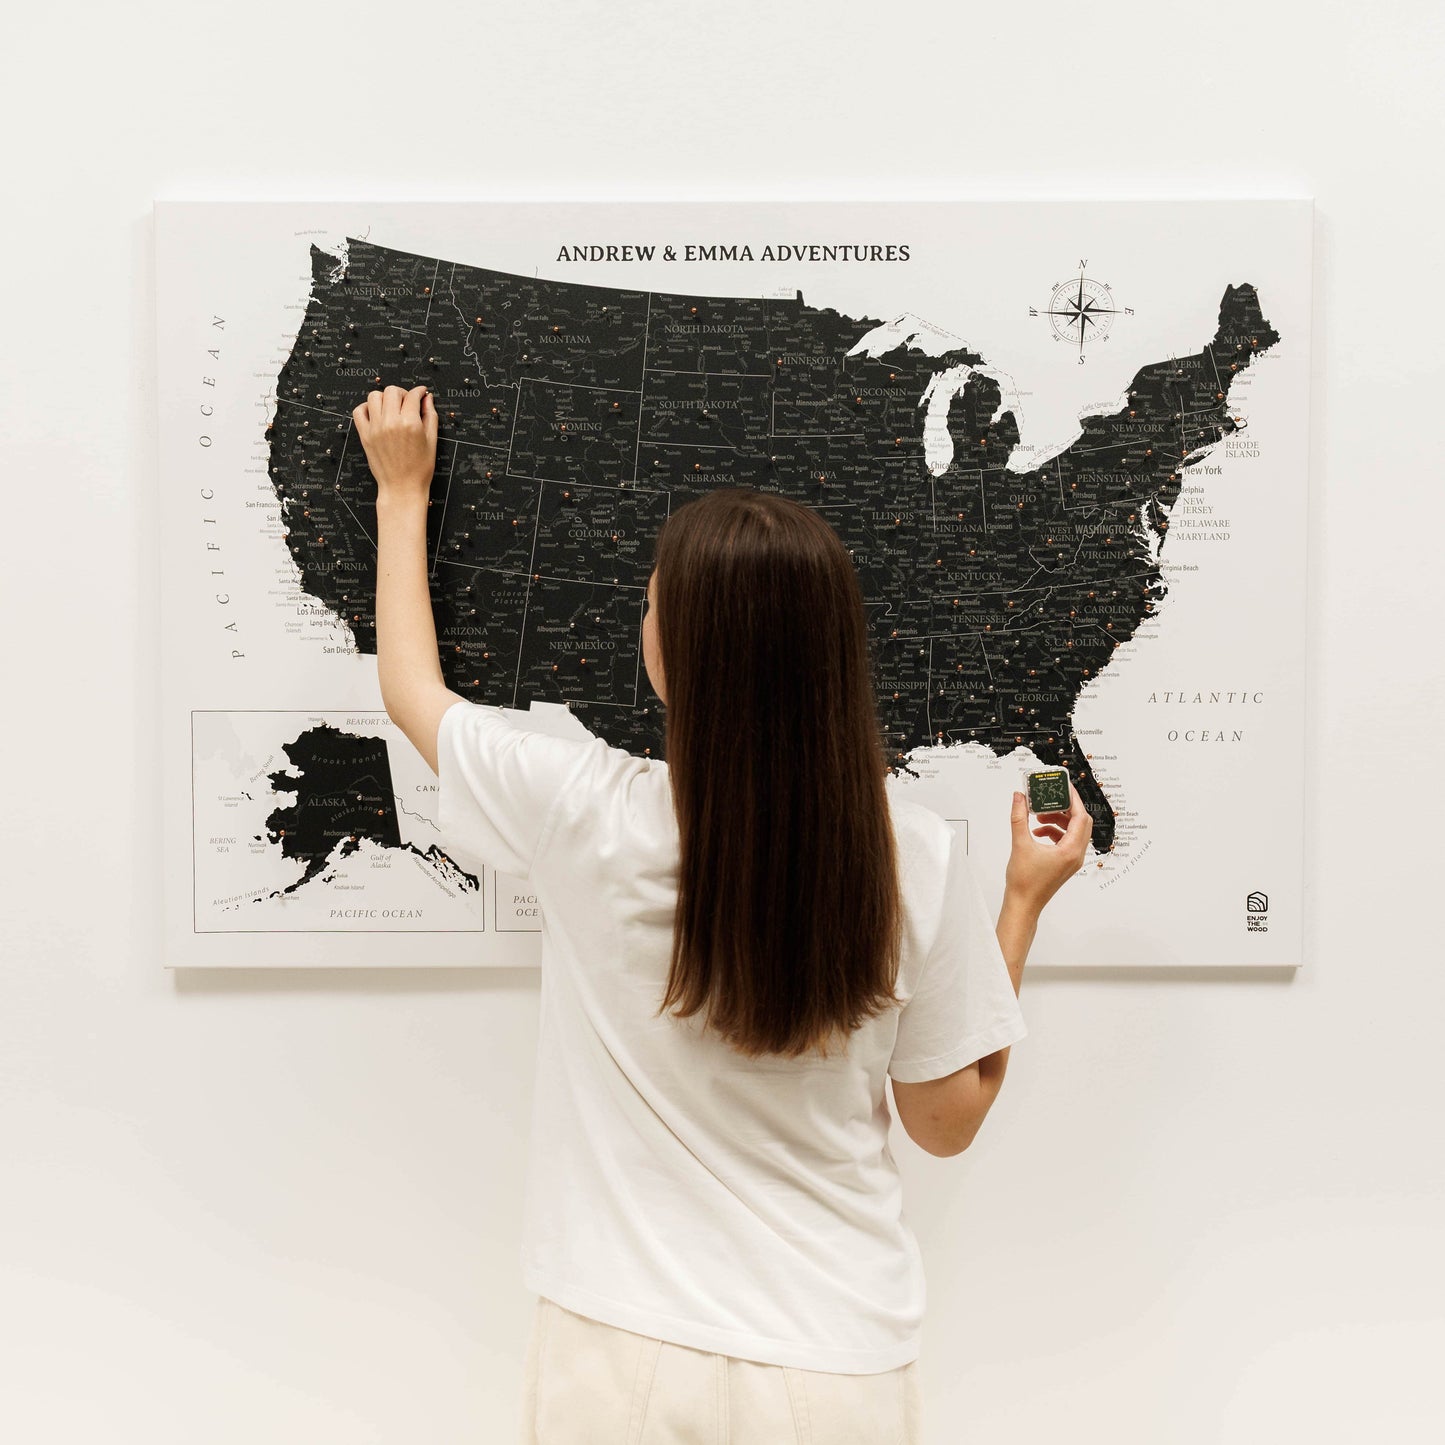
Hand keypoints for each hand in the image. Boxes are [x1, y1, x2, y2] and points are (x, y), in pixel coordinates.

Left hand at [351, 384, 437, 502]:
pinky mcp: (365, 435)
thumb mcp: (432, 441)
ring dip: (384, 398)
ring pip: (374, 396)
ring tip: (391, 407)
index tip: (421, 393)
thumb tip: (428, 399)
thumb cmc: (419, 470)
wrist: (402, 488)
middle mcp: (391, 423)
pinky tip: (376, 413)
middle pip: (392, 391)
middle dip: (402, 393)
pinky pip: (359, 411)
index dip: (419, 392)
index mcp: (410, 423)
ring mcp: (375, 428)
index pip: (413, 396)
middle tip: (407, 402)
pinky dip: (366, 407)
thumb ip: (430, 416)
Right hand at [1003, 776, 1093, 912]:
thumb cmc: (1024, 882)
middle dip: (1065, 808)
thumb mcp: (1020, 844)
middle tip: (1051, 797)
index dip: (1073, 799)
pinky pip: (1066, 840)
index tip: (1064, 786)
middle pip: (1080, 822)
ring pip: (1073, 831)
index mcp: (1071, 850)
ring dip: (1058, 820)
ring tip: (1038, 816)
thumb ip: (1019, 817)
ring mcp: (1071, 860)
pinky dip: (1054, 831)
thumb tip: (1019, 797)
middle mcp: (1076, 855)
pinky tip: (1037, 831)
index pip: (1080, 817)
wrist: (1023, 905)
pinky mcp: (1064, 863)